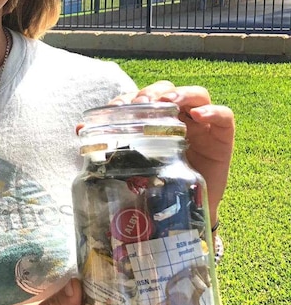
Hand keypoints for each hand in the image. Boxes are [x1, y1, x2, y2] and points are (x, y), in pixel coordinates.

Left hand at [110, 81, 234, 222]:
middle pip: (167, 90)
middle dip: (152, 92)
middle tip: (140, 104)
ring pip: (196, 94)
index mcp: (153, 119)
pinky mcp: (222, 137)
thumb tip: (79, 129)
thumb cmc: (155, 183)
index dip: (128, 98)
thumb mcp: (132, 163)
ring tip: (168, 103)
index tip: (115, 108)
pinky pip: (224, 116)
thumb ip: (111, 144)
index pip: (142, 98)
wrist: (182, 214)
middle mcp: (177, 117)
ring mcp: (201, 125)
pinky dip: (212, 111)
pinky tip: (197, 116)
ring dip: (181, 94)